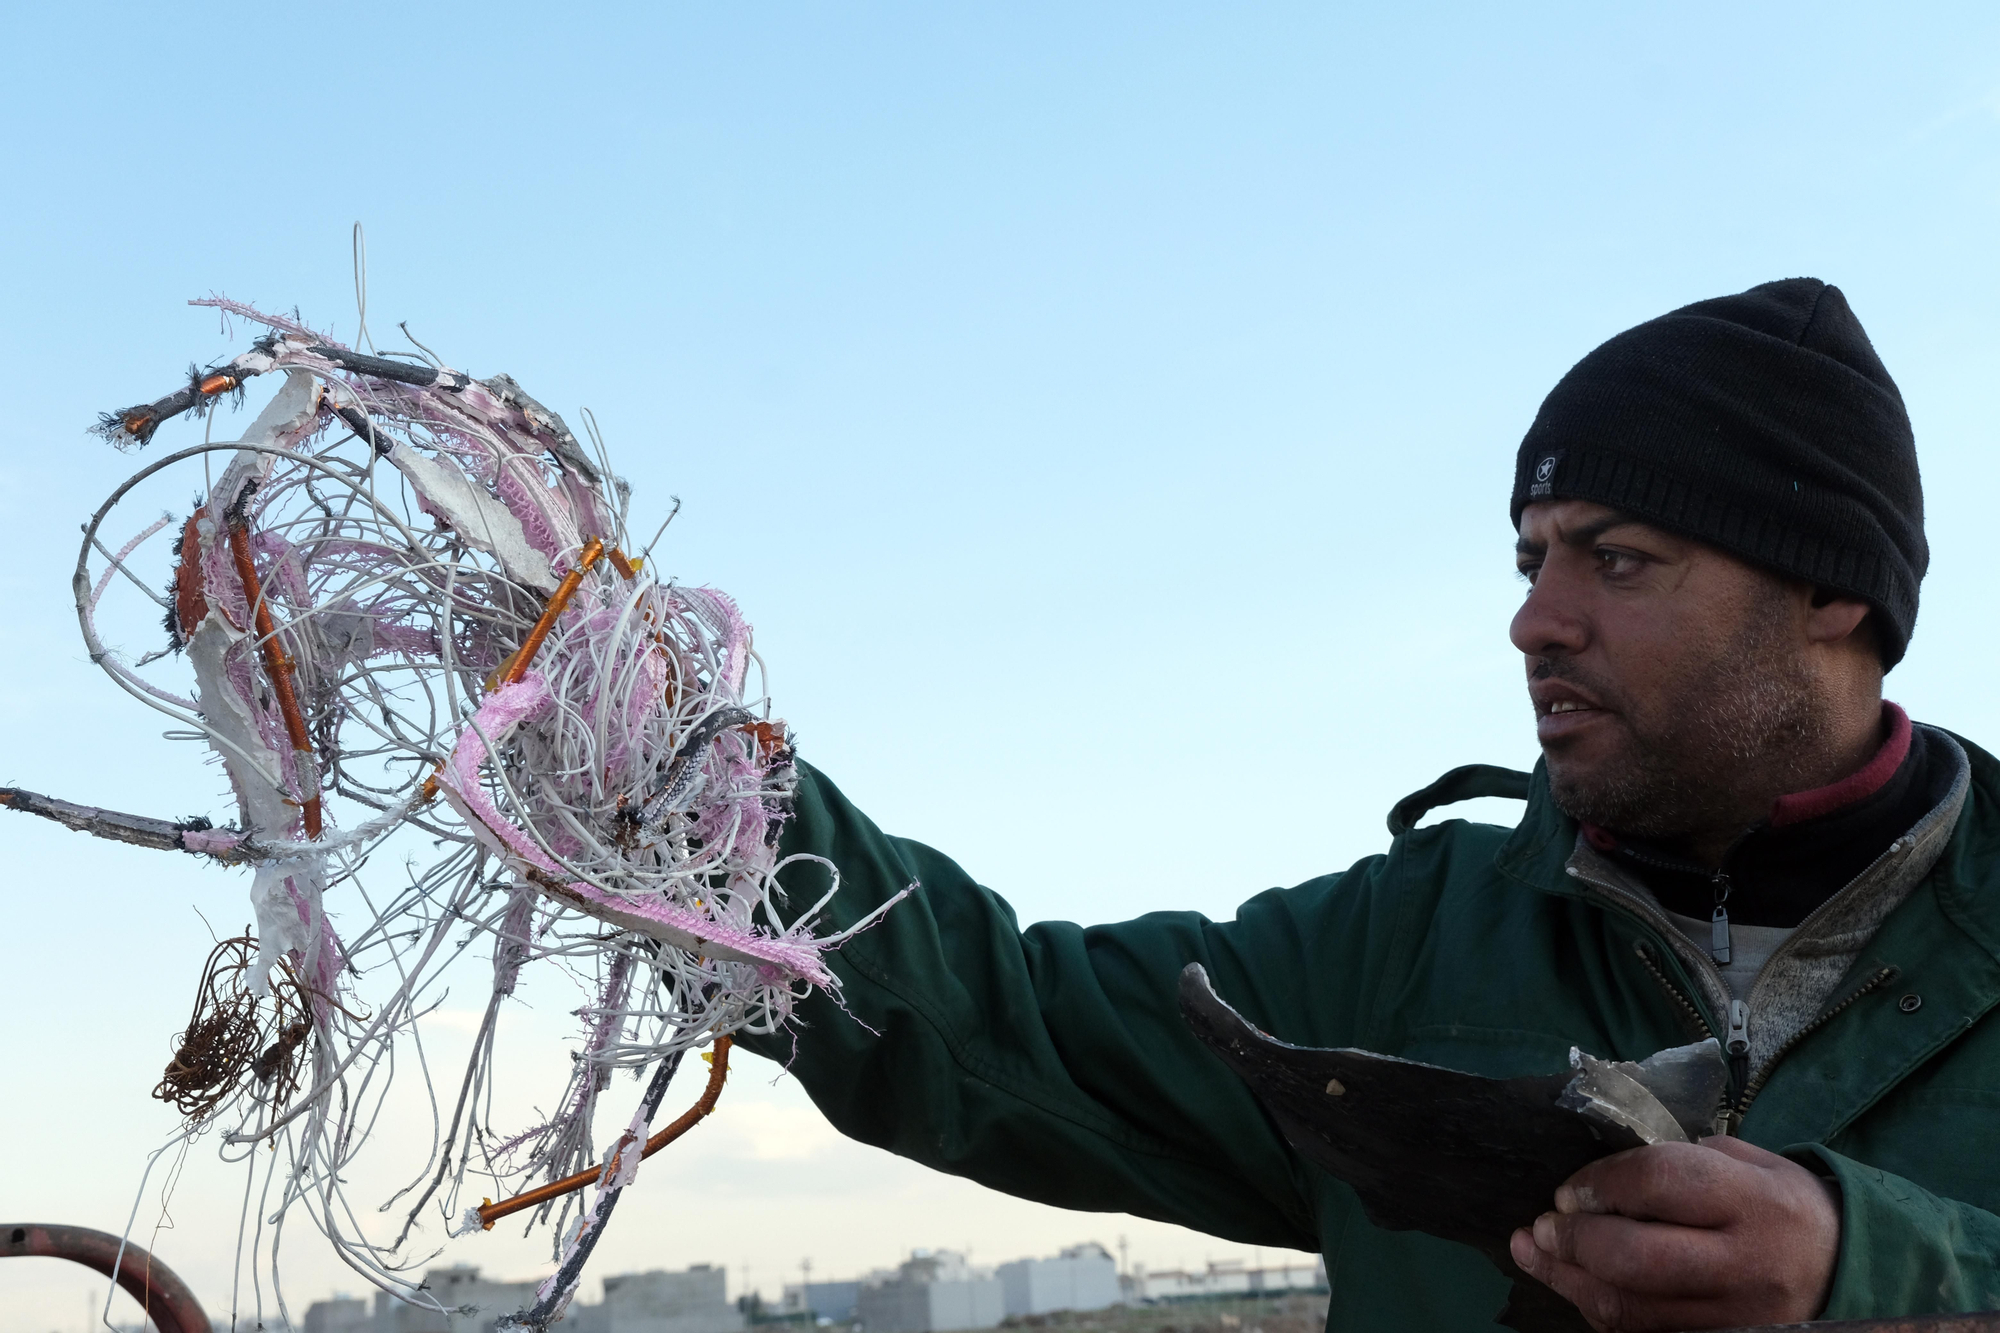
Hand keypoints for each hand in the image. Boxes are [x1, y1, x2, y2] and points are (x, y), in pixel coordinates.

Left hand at [1508, 1136, 1840, 1331]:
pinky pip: (1642, 1332)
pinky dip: (1598, 1308)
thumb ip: (1677, 1161)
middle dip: (1575, 1240)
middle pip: (1636, 1257)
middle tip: (1544, 1225)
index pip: (1661, 1183)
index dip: (1602, 1182)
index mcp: (1755, 1202)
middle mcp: (1745, 1264)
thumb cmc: (1780, 1203)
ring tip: (1533, 1252)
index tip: (1568, 1188)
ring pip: (1630, 1308)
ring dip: (1568, 1280)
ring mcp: (1733, 1316)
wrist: (1843, 1269)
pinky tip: (1573, 1283)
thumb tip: (1599, 1174)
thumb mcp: (1746, 1161)